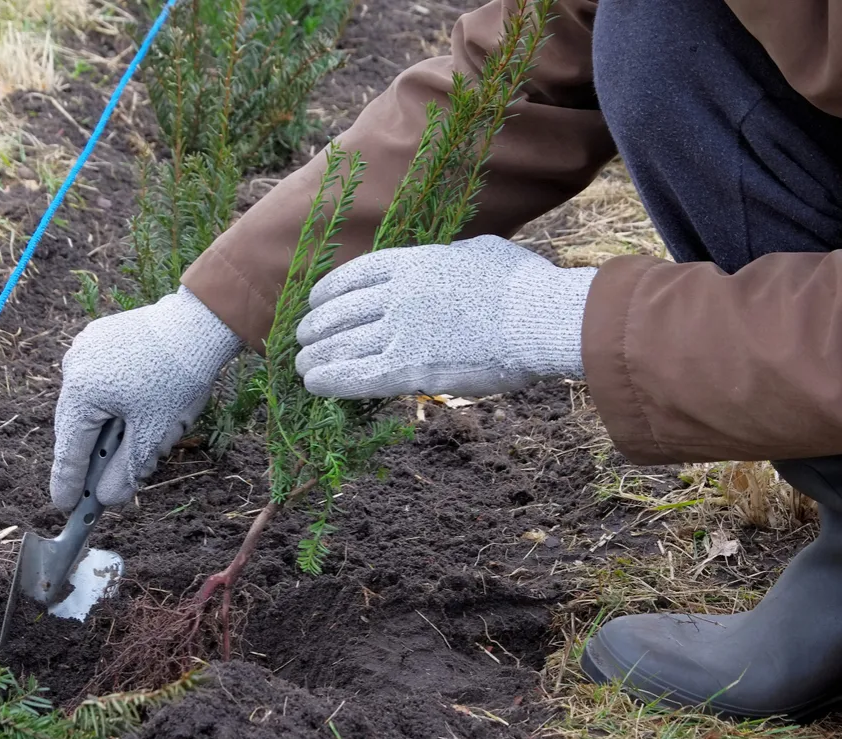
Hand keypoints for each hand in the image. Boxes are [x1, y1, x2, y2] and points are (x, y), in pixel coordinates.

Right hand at [51, 288, 240, 508]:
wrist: (200, 324)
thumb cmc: (178, 380)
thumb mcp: (152, 436)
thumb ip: (125, 472)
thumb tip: (106, 499)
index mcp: (80, 394)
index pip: (70, 450)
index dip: (68, 483)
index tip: (64, 506)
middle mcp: (73, 367)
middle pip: (76, 425)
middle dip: (90, 455)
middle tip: (95, 486)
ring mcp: (84, 348)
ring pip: (87, 401)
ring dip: (103, 425)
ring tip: (124, 444)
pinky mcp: (100, 336)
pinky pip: (98, 378)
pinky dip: (110, 399)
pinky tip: (131, 408)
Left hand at [295, 235, 595, 398]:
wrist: (538, 319)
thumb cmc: (522, 285)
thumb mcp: (480, 253)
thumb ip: (452, 260)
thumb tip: (449, 263)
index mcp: (413, 263)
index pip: (354, 276)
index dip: (329, 291)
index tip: (316, 300)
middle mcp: (397, 295)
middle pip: (340, 312)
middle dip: (316, 326)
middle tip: (302, 337)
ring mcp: (400, 332)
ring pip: (343, 346)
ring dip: (317, 356)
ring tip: (303, 364)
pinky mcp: (409, 369)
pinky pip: (357, 376)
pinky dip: (331, 379)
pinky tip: (314, 383)